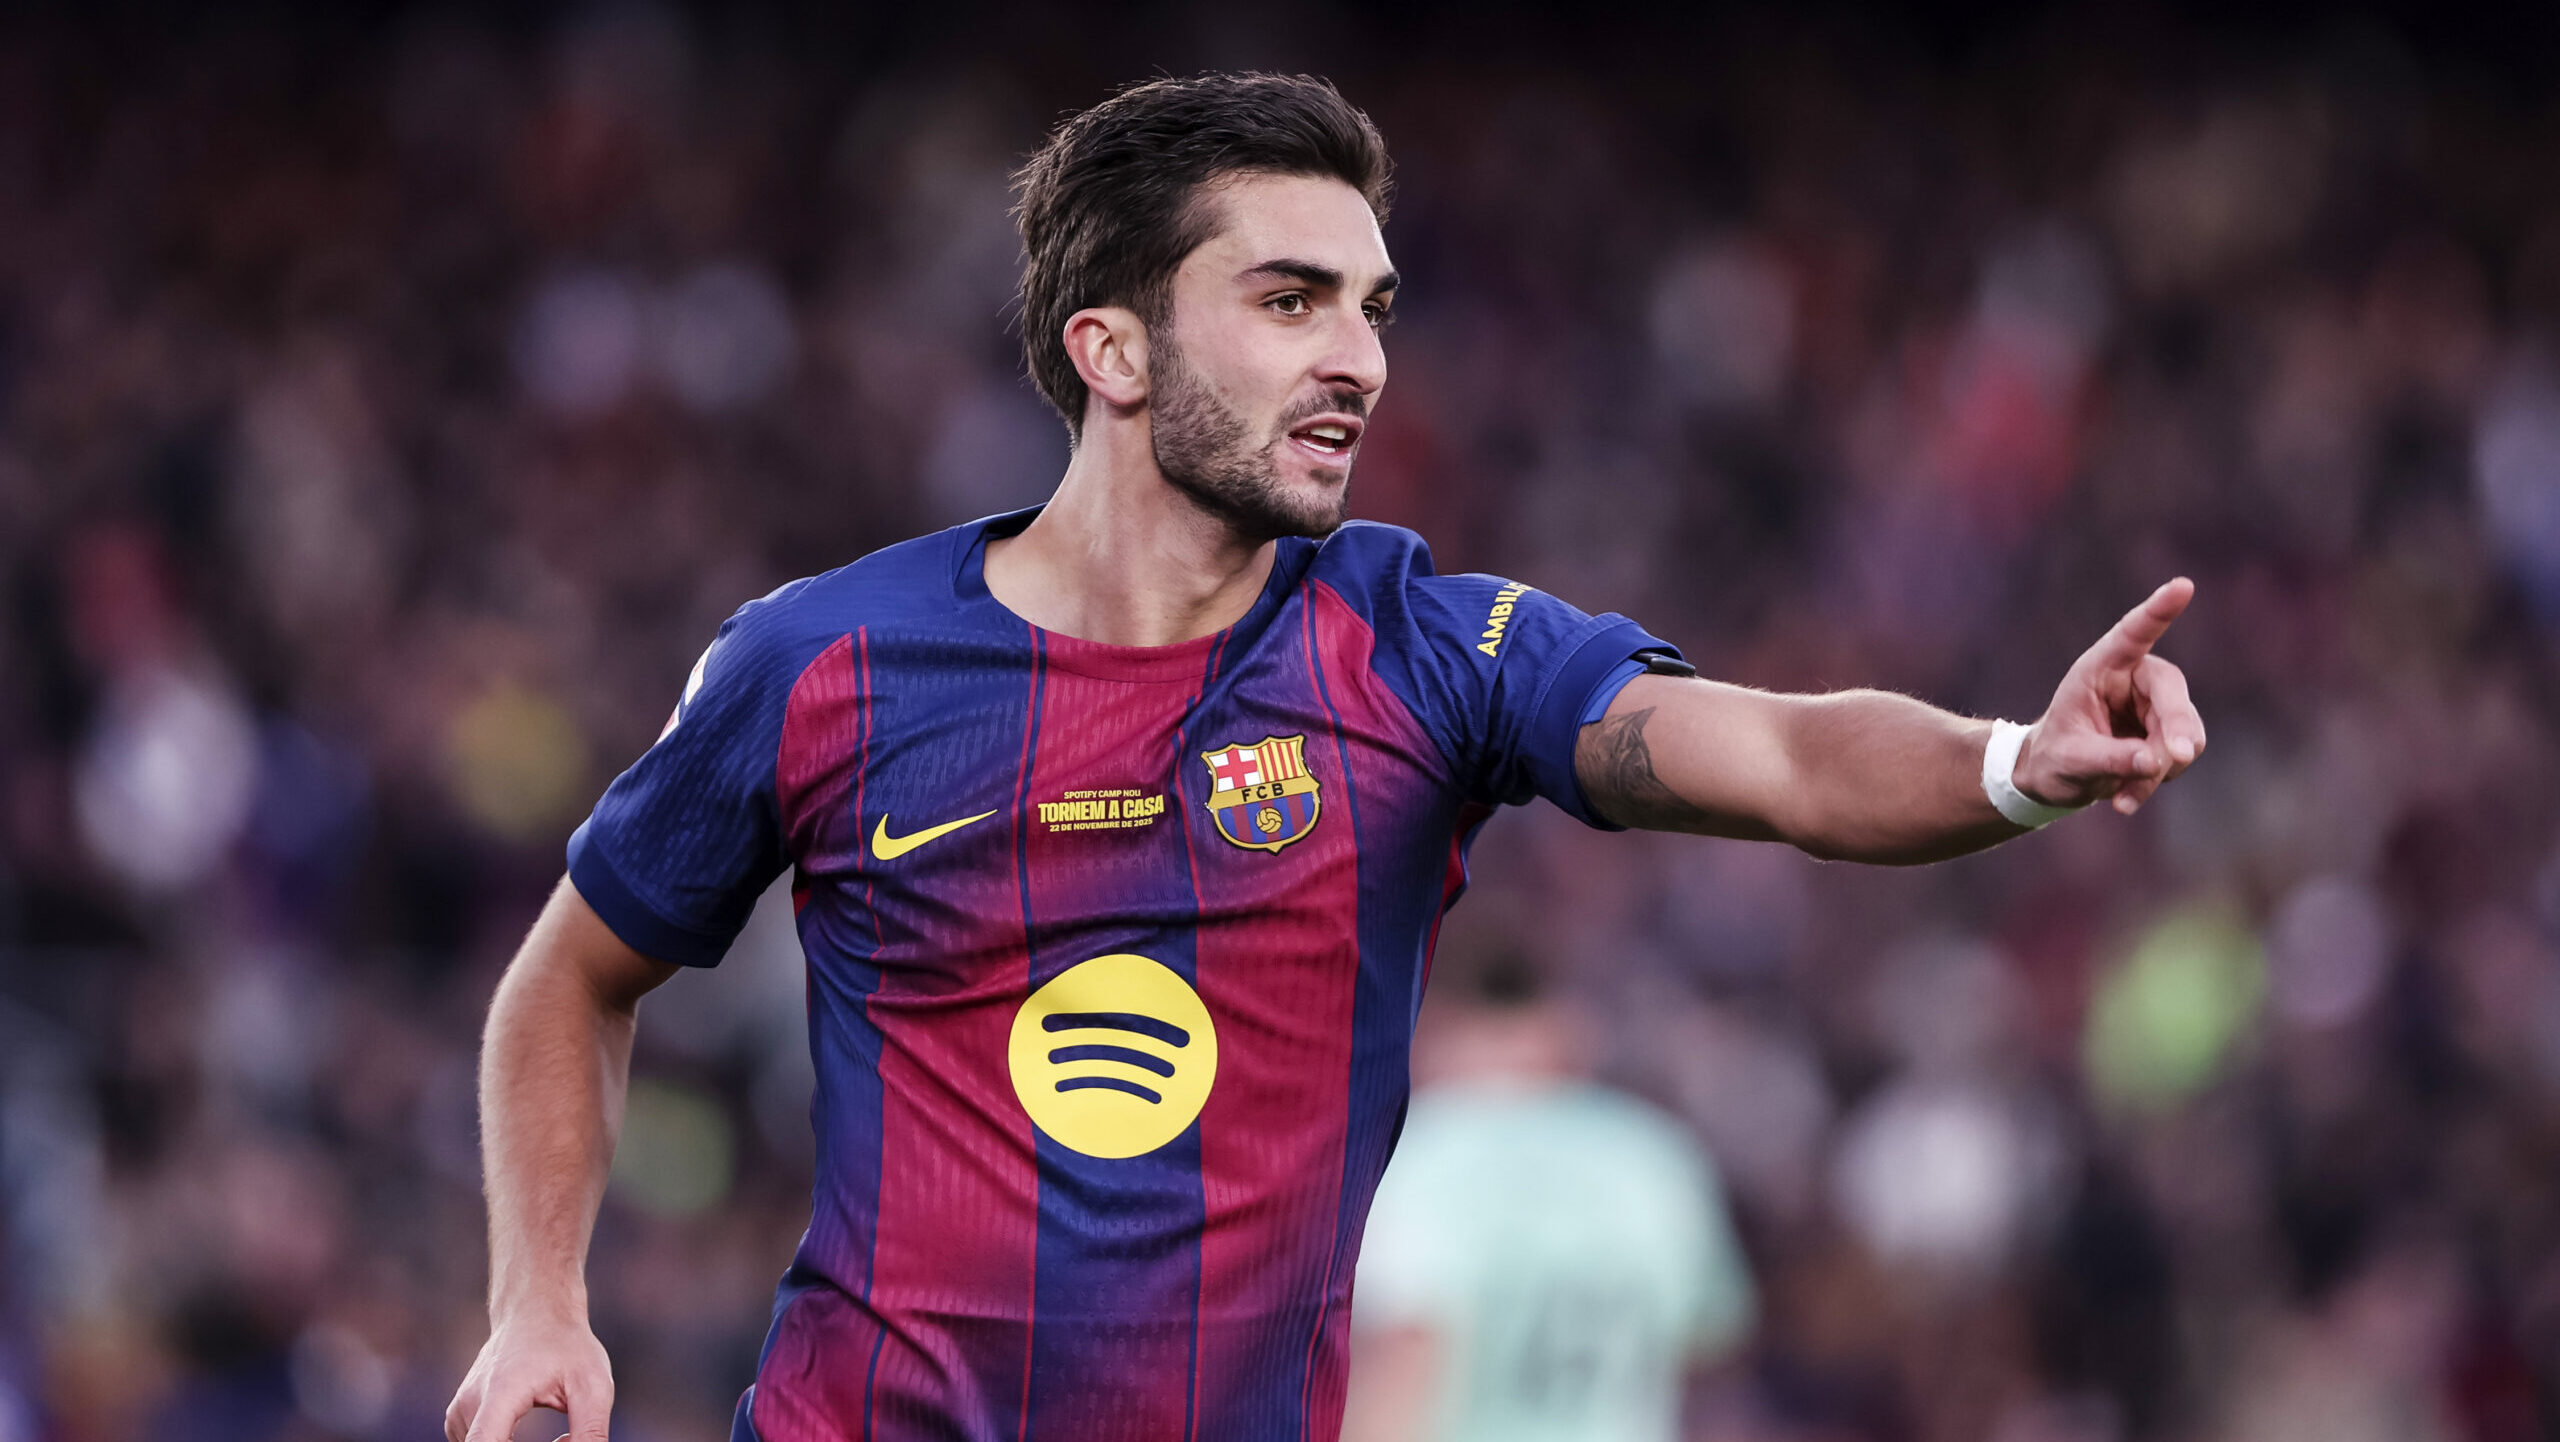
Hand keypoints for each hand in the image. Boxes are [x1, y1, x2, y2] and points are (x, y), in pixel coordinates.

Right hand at [446, 1312, 613, 1441]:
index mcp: (500, 1393)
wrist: (534, 1312)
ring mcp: (459, 1412)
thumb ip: (590, 1432)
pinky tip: (528, 1436)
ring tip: (560, 1437)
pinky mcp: (458, 1418)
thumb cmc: (566, 1347)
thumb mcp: (593, 1387)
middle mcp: (470, 1403)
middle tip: (565, 1440)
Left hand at [2013, 578, 2206, 815]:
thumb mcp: (2069, 760)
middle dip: (2177, 730)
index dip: (2159, 610)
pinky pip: (2180, 758)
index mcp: (2102, 666)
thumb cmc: (2054, 756)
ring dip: (2158, 769)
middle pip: (2172, 696)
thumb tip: (2155, 760)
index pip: (2134, 633)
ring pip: (2184, 734)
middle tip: (2178, 757)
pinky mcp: (2168, 733)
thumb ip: (2108, 758)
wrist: (2056, 777)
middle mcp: (2136, 679)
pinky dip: (2156, 781)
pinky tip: (2124, 799)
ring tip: (2120, 796)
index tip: (2183, 586)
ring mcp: (2157, 706)